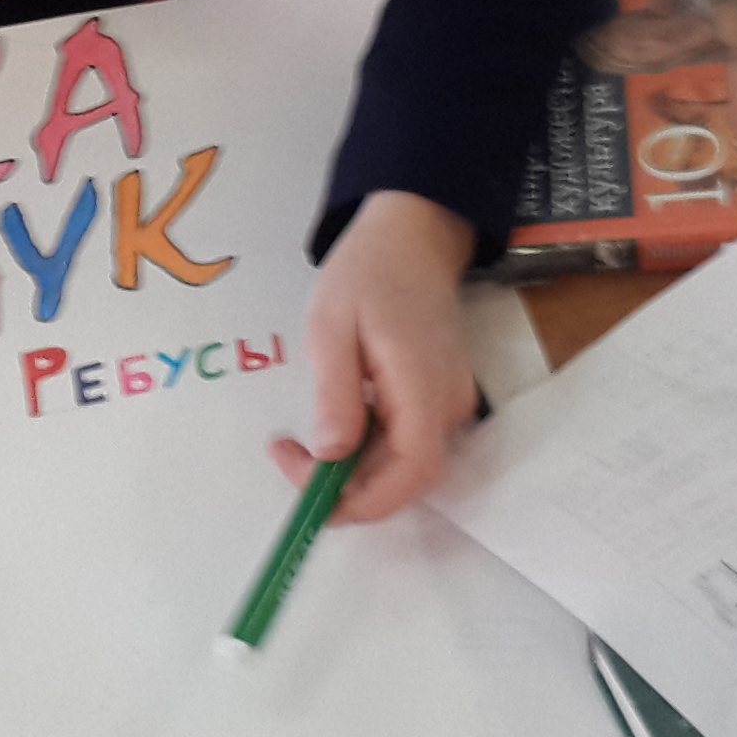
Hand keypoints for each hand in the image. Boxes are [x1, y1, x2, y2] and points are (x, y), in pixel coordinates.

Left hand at [265, 191, 477, 522]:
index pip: (409, 476)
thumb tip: (330, 457)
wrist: (411, 235)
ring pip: (403, 465)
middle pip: (406, 479)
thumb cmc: (368, 273)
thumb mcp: (333, 328)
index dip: (360, 501)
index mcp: (424, 389)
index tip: (304, 485)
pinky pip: (404, 441)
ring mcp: (448, 404)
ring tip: (299, 443)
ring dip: (352, 470)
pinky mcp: (438, 398)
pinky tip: (334, 421)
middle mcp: (447, 406)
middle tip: (288, 456)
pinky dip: (365, 448)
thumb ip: (336, 394)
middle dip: (346, 488)